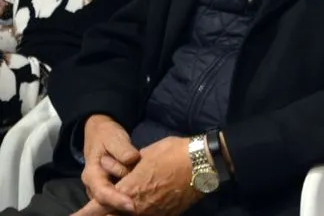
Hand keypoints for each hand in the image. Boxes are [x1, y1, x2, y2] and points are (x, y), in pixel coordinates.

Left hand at [74, 136, 199, 215]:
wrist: (203, 163)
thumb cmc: (172, 153)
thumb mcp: (146, 156)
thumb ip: (130, 169)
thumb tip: (126, 171)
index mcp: (128, 191)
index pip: (97, 209)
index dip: (82, 214)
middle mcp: (136, 208)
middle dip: (100, 214)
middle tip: (88, 213)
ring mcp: (152, 214)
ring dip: (119, 213)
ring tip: (125, 205)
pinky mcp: (166, 215)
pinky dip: (140, 213)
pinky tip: (139, 209)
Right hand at [80, 115, 138, 212]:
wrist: (102, 134)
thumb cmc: (107, 136)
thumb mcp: (114, 138)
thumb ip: (122, 149)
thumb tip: (132, 159)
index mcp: (92, 174)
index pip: (102, 192)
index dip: (116, 200)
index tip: (131, 205)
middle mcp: (94, 186)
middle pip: (108, 200)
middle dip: (124, 203)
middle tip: (141, 206)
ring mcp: (103, 189)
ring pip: (116, 199)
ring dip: (128, 200)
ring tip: (146, 201)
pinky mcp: (113, 188)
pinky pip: (121, 195)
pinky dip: (131, 196)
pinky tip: (146, 196)